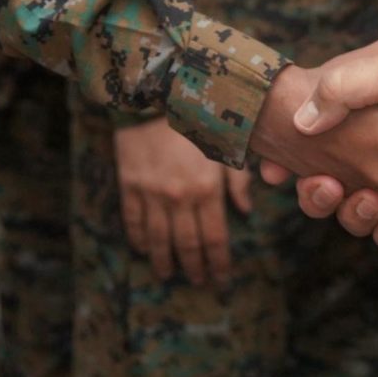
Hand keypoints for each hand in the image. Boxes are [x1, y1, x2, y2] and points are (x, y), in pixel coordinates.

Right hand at [113, 116, 252, 283]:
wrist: (156, 95)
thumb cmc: (197, 120)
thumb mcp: (225, 146)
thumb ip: (237, 181)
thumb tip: (247, 210)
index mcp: (207, 189)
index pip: (215, 238)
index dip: (219, 262)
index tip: (222, 278)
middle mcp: (179, 198)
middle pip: (187, 245)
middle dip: (194, 267)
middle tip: (198, 281)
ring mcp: (152, 195)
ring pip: (158, 240)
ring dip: (164, 261)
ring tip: (168, 274)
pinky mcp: (130, 186)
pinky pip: (133, 222)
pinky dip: (139, 240)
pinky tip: (144, 250)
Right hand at [247, 45, 377, 251]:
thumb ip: (343, 86)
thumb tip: (302, 122)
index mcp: (370, 124)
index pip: (318, 151)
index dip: (292, 164)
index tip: (274, 170)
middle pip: (331, 192)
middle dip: (318, 196)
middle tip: (326, 185)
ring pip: (358, 218)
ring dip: (355, 215)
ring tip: (370, 200)